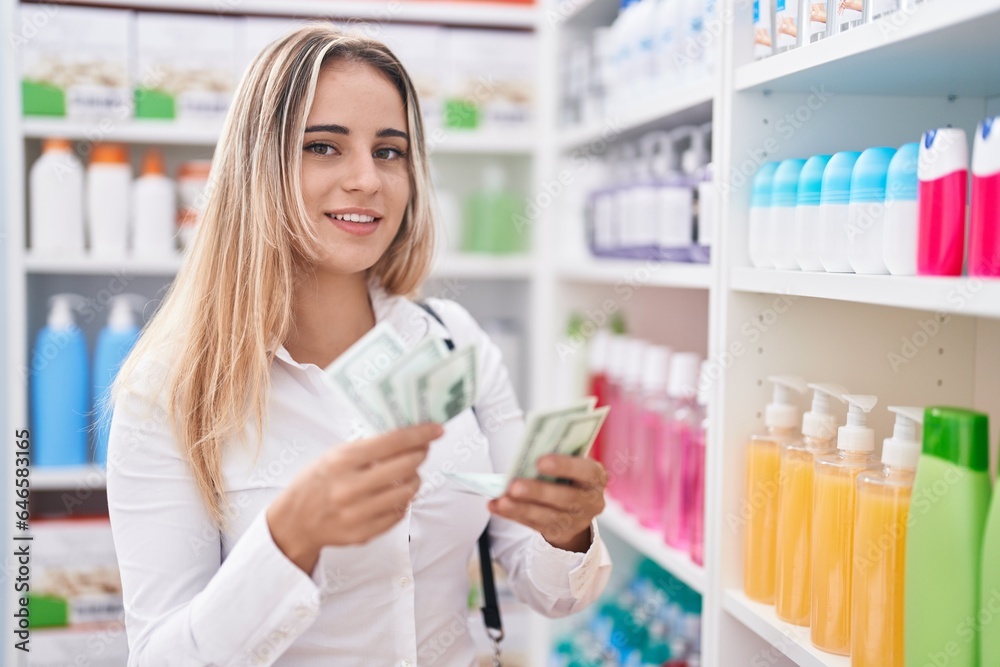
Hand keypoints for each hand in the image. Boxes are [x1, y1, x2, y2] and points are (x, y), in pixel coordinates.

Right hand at [267, 422, 443, 573]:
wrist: (294, 521)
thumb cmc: (317, 482)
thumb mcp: (333, 455)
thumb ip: (368, 448)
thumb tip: (408, 436)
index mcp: (341, 461)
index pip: (392, 442)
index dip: (419, 434)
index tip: (436, 429)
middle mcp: (349, 488)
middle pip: (405, 467)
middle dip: (420, 455)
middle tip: (422, 450)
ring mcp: (357, 514)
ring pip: (407, 493)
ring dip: (415, 479)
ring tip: (409, 473)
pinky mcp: (363, 533)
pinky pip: (398, 514)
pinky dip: (403, 501)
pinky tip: (396, 494)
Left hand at [488, 454, 606, 552]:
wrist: (577, 506)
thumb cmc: (568, 475)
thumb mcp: (570, 465)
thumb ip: (555, 459)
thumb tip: (525, 456)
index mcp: (596, 477)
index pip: (586, 471)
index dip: (565, 466)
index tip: (540, 461)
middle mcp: (591, 502)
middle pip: (566, 498)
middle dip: (538, 491)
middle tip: (514, 485)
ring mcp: (576, 521)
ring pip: (548, 516)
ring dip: (521, 508)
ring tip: (501, 499)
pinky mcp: (559, 533)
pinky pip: (533, 524)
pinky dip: (512, 514)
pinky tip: (496, 505)